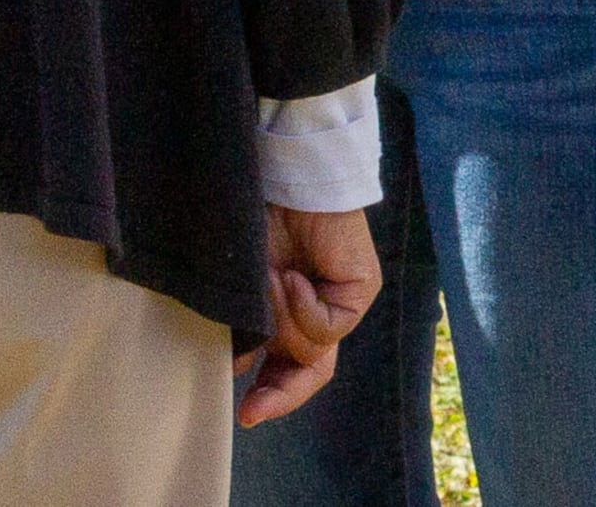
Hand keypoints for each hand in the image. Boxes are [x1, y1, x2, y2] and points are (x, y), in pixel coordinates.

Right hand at [237, 203, 380, 426]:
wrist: (280, 180)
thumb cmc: (256, 223)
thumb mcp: (243, 286)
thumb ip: (246, 327)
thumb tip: (234, 369)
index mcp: (288, 313)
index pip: (287, 369)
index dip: (268, 396)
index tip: (243, 415)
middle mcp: (317, 312)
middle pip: (309, 372)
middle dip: (280, 395)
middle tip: (251, 409)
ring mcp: (341, 302)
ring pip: (312, 350)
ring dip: (281, 322)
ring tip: (269, 280)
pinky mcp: (361, 290)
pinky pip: (330, 327)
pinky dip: (304, 307)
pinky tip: (294, 276)